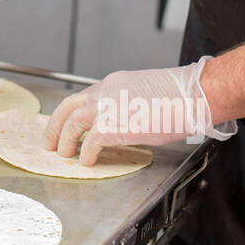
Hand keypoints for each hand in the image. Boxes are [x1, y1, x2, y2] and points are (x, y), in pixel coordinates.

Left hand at [44, 57, 236, 164]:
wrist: (193, 94)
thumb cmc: (181, 95)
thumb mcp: (147, 91)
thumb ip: (129, 102)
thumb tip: (128, 119)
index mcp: (114, 83)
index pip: (84, 96)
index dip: (72, 112)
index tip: (67, 123)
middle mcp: (105, 92)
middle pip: (68, 106)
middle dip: (56, 125)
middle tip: (51, 141)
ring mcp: (107, 108)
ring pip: (72, 122)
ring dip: (65, 140)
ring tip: (64, 154)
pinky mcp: (112, 126)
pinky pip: (90, 143)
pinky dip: (85, 154)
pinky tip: (86, 162)